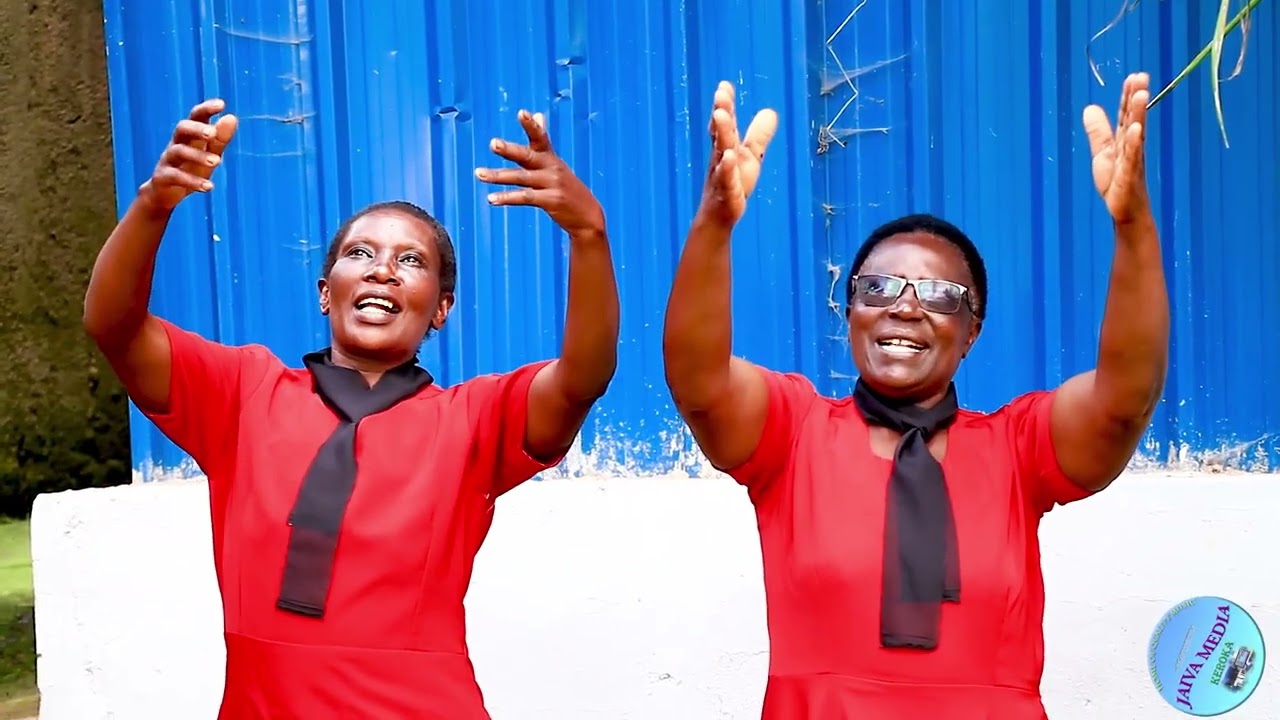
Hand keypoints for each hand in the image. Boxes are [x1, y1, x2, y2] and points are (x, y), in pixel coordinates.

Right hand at [139, 99, 237, 213]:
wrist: (165, 194)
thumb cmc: (190, 169)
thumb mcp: (208, 154)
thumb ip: (220, 139)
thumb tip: (232, 117)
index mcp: (189, 136)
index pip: (195, 116)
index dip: (206, 109)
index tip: (221, 104)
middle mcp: (176, 143)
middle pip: (182, 129)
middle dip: (196, 129)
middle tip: (212, 133)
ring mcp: (167, 160)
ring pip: (178, 152)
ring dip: (198, 156)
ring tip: (217, 162)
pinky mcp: (162, 177)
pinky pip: (175, 176)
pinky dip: (193, 181)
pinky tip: (209, 187)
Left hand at [476, 110, 604, 237]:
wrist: (588, 216)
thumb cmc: (567, 187)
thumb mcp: (556, 163)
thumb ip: (542, 142)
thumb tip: (538, 114)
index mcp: (551, 158)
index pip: (540, 138)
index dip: (531, 125)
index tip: (522, 112)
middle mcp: (552, 168)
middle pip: (527, 156)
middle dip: (510, 150)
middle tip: (493, 143)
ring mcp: (552, 184)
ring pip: (521, 178)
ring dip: (499, 176)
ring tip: (479, 173)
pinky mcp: (551, 201)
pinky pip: (525, 198)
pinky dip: (507, 198)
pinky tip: (491, 199)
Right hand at [697, 81, 777, 227]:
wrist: (719, 215)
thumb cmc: (733, 183)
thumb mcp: (750, 156)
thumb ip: (758, 135)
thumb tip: (770, 111)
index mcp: (727, 146)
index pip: (726, 122)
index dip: (725, 104)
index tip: (724, 85)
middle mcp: (721, 157)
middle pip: (721, 132)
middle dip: (721, 113)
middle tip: (720, 95)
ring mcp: (721, 174)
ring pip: (720, 151)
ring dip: (721, 133)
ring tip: (720, 115)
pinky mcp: (726, 193)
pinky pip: (725, 179)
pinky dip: (726, 167)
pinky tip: (729, 156)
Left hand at [1083, 73, 1151, 224]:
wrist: (1125, 210)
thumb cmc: (1116, 181)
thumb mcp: (1102, 152)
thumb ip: (1098, 131)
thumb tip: (1090, 107)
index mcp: (1124, 140)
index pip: (1126, 114)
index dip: (1128, 95)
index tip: (1134, 75)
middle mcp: (1131, 146)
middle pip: (1133, 118)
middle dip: (1136, 98)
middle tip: (1142, 76)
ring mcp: (1132, 160)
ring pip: (1136, 134)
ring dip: (1139, 114)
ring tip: (1141, 95)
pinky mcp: (1129, 176)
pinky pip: (1132, 157)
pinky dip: (1134, 143)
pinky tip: (1137, 130)